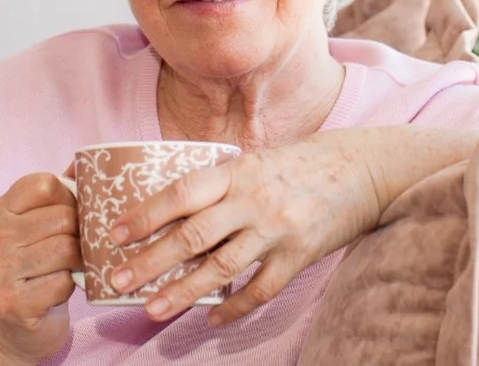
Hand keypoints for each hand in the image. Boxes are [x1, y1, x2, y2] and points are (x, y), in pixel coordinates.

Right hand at [0, 172, 81, 362]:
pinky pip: (62, 282)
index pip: (45, 184)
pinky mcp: (12, 302)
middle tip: (77, 247)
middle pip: (63, 217)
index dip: (70, 198)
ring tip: (71, 267)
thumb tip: (88, 161)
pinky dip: (70, 287)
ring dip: (78, 261)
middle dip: (80, 233)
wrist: (14, 326)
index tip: (70, 215)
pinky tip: (59, 289)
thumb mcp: (42, 225)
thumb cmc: (37, 267)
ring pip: (65, 248)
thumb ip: (62, 193)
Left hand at [106, 132, 381, 325]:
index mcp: (237, 171)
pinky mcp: (300, 255)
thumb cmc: (301, 162)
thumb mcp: (256, 160)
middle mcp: (254, 200)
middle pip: (192, 235)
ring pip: (221, 268)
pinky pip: (260, 289)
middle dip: (150, 260)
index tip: (114, 233)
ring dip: (182, 291)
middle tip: (117, 279)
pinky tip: (212, 318)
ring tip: (152, 308)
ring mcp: (277, 230)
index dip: (145, 214)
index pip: (181, 193)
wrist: (363, 168)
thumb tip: (173, 209)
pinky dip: (234, 308)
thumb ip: (221, 182)